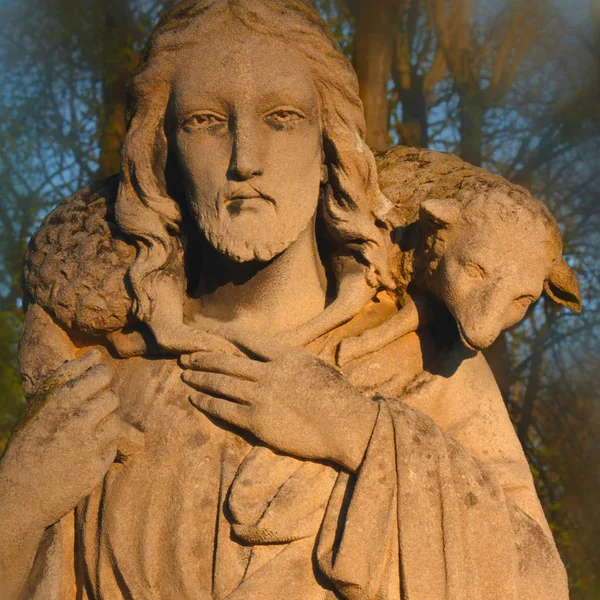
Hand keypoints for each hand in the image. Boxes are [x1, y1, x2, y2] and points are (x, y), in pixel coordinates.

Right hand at [0, 349, 141, 532]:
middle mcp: (74, 419)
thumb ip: (66, 379)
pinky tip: (84, 455)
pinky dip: (103, 450)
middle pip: (112, 396)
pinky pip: (112, 447)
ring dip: (105, 426)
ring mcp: (87, 444)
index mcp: (58, 400)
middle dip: (105, 402)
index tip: (94, 385)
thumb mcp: (38, 408)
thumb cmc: (28, 445)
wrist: (18, 497)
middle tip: (91, 412)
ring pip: (115, 421)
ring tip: (86, 435)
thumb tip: (96, 354)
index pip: (100, 374)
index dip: (101, 378)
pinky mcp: (96, 466)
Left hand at [180, 330, 378, 471]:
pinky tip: (195, 399)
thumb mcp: (316, 366)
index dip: (225, 335)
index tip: (208, 332)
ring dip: (200, 378)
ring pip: (221, 384)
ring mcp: (262, 397)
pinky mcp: (257, 421)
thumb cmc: (338, 397)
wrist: (347, 426)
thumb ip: (291, 360)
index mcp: (286, 356)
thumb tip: (272, 356)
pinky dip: (206, 403)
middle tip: (187, 356)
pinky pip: (224, 409)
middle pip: (227, 361)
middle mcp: (270, 372)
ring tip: (185, 375)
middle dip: (204, 357)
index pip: (248, 340)